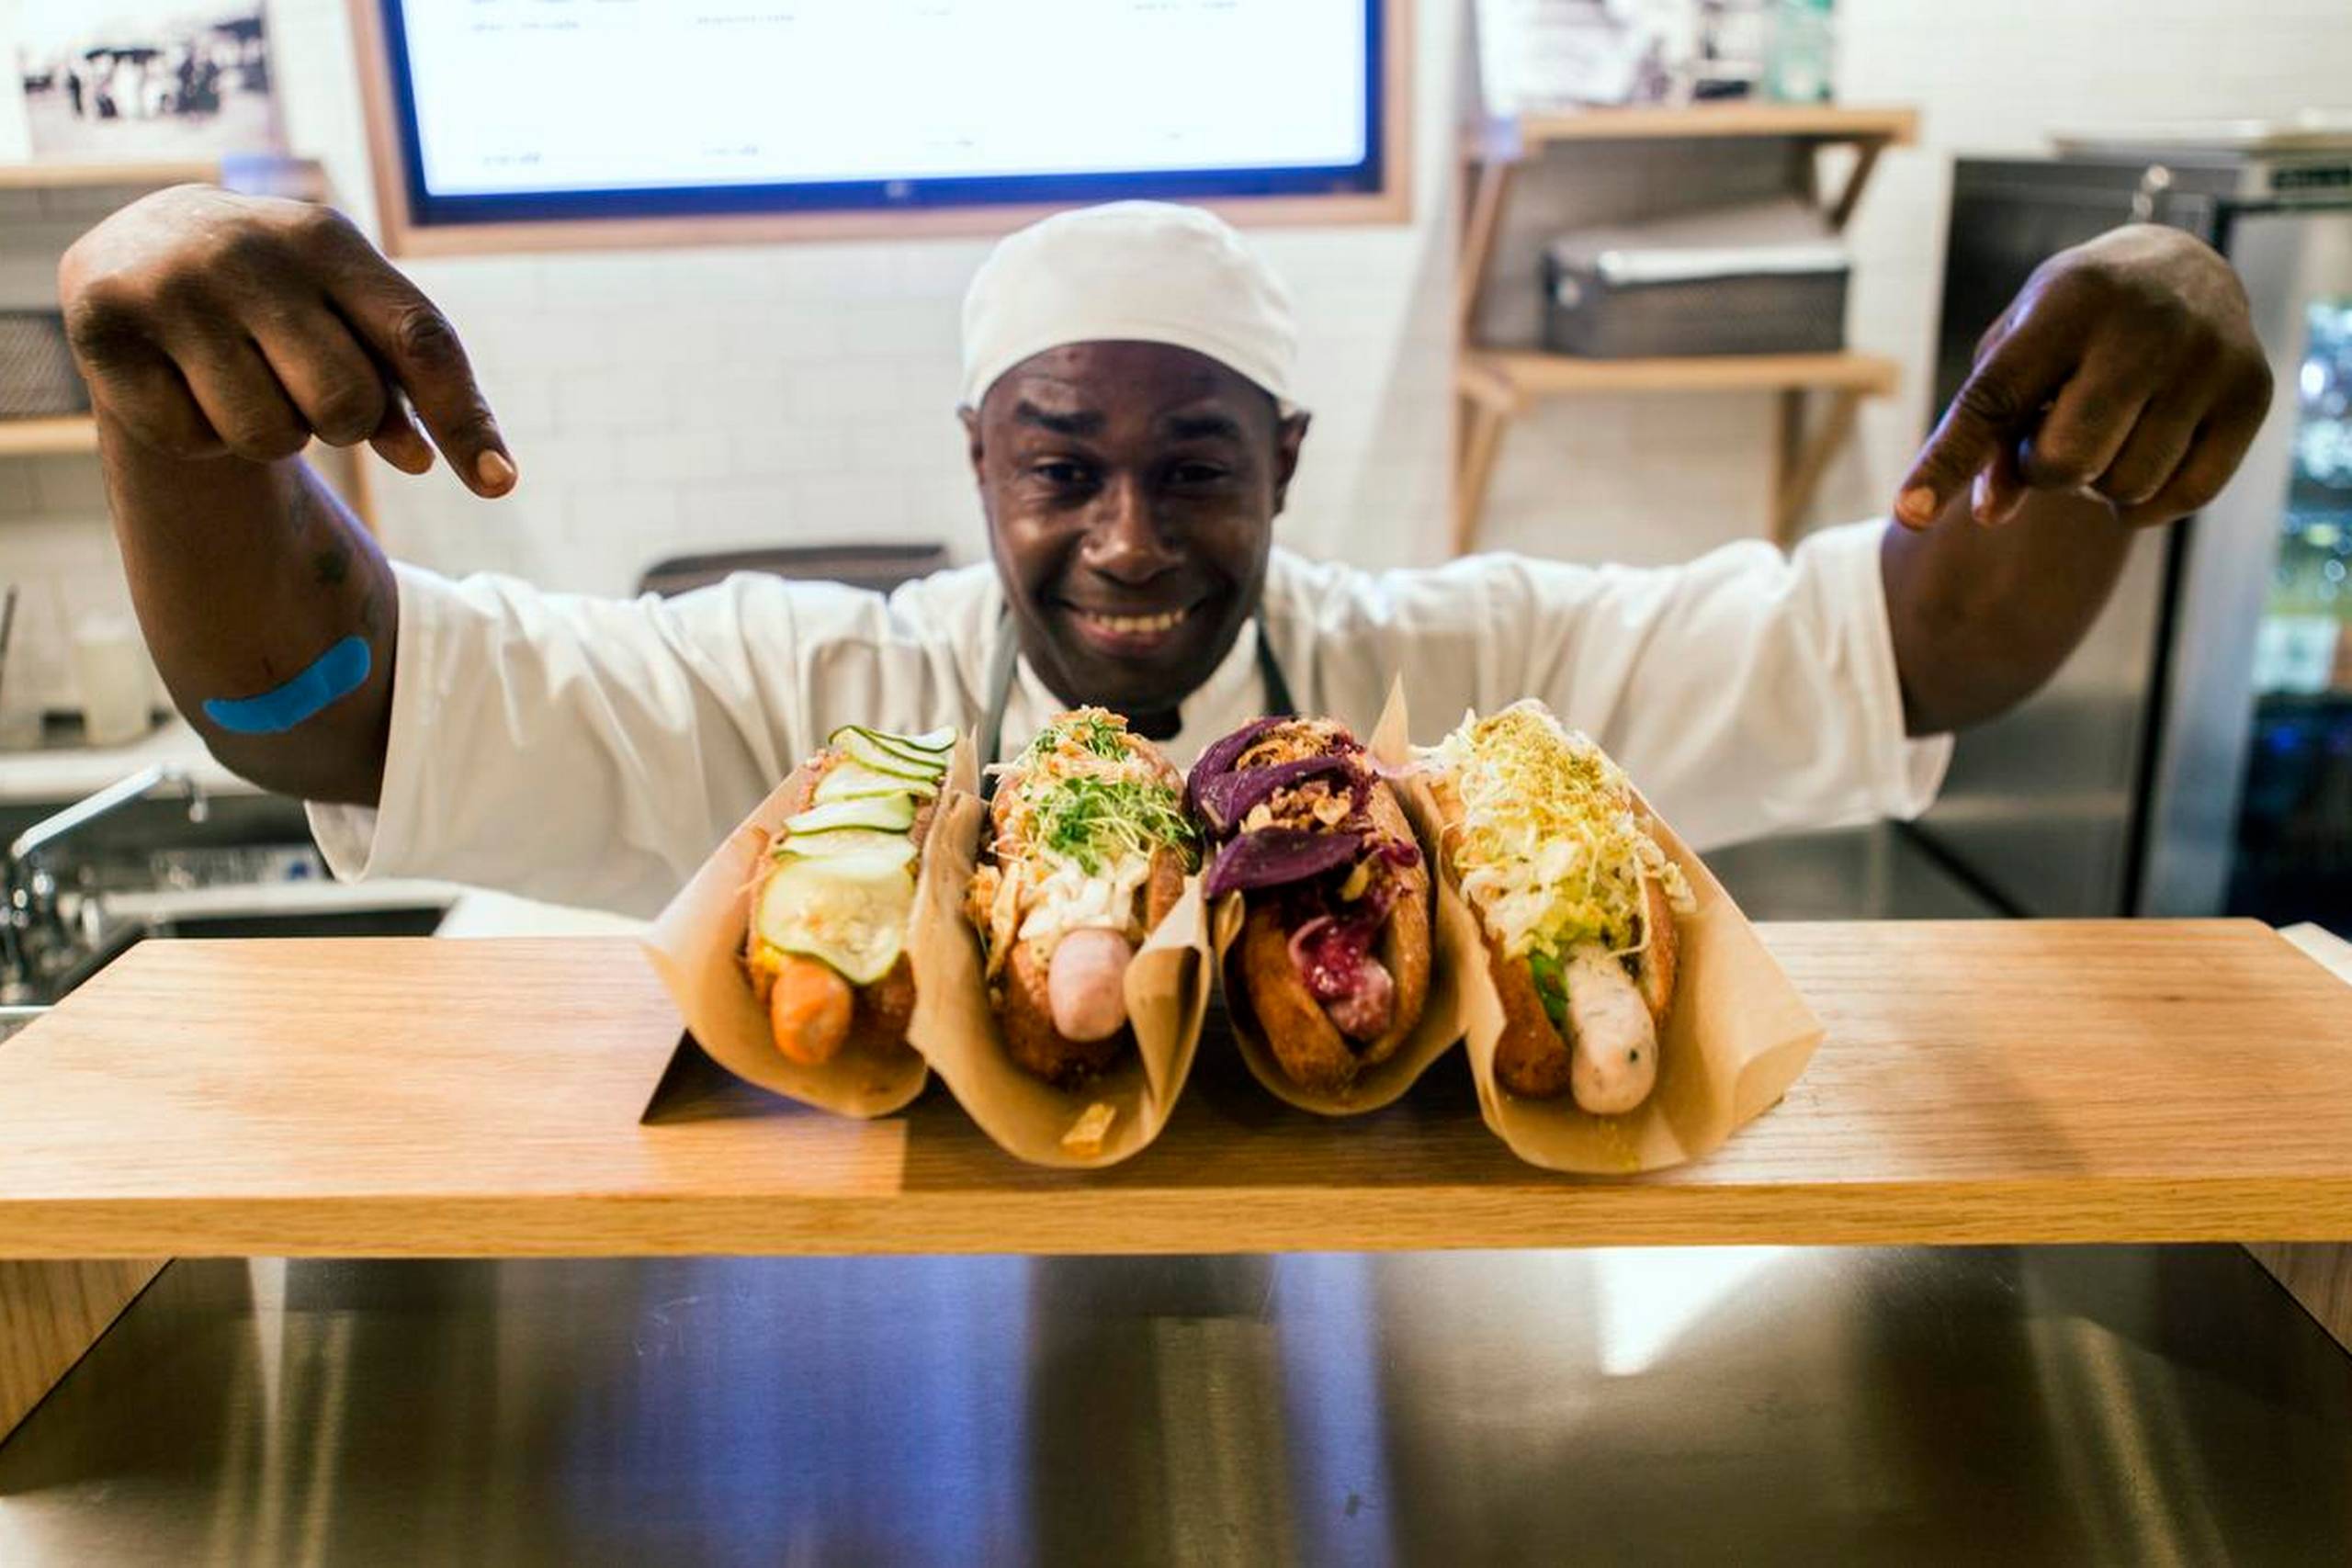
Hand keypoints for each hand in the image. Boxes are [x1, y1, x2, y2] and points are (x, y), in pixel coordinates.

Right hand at [58, 185, 515, 495]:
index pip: (419, 338)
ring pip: (268, 437)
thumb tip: (466, 468)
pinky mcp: (101, 327)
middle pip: (346, 406)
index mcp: (328, 238)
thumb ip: (410, 386)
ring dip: (270, 435)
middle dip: (342, 425)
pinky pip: (190, 441)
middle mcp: (247, 251)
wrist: (148, 244)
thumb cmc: (284, 297)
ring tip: (244, 378)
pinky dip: (199, 435)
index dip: (465, 418)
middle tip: (305, 388)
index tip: (501, 485)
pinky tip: (185, 381)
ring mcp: (170, 286)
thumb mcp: (350, 315)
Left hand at [1894, 224, 2271, 530]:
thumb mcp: (2018, 349)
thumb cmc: (2074, 321)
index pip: (1994, 400)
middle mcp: (2144, 325)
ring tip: (2109, 429)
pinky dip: (2149, 501)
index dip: (1947, 463)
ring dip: (2100, 483)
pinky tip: (2145, 455)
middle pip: (2064, 462)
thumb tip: (1989, 514)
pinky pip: (2183, 497)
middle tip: (2055, 432)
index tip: (1907, 515)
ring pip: (2125, 487)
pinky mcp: (2252, 392)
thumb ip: (1989, 430)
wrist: (2184, 266)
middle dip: (2045, 468)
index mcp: (2065, 303)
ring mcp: (2206, 358)